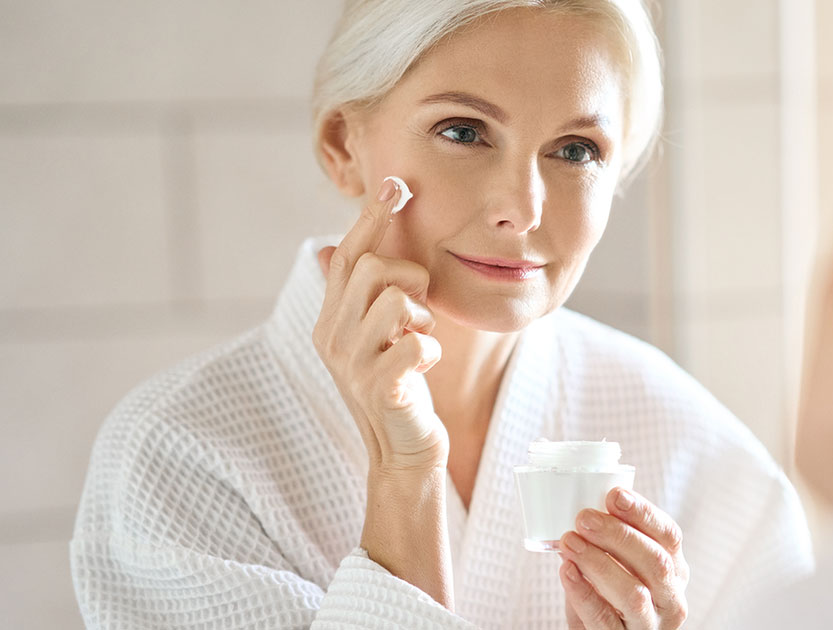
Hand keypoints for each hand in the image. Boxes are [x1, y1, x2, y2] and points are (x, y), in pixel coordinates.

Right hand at [312, 177, 447, 472]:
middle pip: (372, 268)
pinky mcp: (379, 387)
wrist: (403, 450)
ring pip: (396, 299)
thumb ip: (361, 295)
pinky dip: (430, 350)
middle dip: (408, 276)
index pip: (346, 255)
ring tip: (418, 340)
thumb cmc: (397, 385)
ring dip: (421, 318)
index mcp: (330, 319)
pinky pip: (416, 343)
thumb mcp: (374, 335)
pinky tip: (424, 366)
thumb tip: (328, 247)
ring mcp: (352, 363)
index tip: (395, 184)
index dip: (371, 218)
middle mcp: (333, 337)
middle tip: (417, 309)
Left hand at [557, 488, 688, 629]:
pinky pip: (604, 619)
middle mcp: (671, 599)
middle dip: (618, 535)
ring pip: (633, 594)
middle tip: (584, 518)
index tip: (614, 495)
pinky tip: (567, 572)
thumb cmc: (610, 597)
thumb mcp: (620, 568)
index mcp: (675, 570)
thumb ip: (609, 542)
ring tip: (570, 543)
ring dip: (598, 563)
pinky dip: (583, 593)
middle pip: (655, 562)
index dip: (643, 513)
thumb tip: (583, 510)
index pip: (669, 536)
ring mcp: (650, 626)